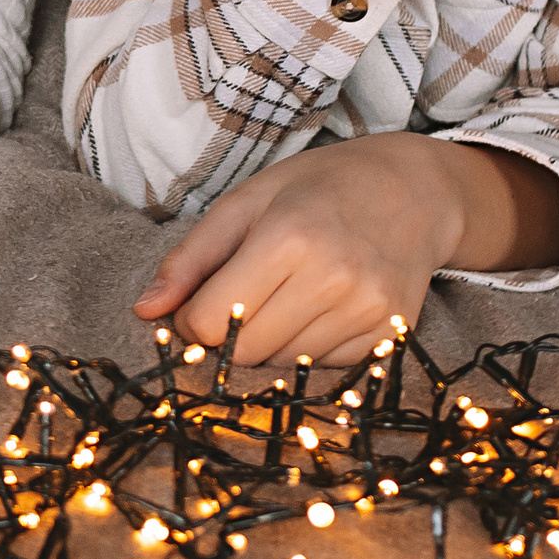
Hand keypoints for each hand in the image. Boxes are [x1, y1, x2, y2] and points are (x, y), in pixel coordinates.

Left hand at [131, 134, 558, 367]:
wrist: (415, 189)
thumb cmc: (318, 187)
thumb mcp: (246, 201)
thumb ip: (191, 257)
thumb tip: (144, 310)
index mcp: (288, 238)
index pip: (212, 322)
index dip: (193, 320)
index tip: (200, 302)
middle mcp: (333, 278)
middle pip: (246, 353)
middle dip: (229, 338)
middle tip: (241, 302)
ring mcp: (368, 310)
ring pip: (285, 369)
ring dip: (270, 347)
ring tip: (285, 300)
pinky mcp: (392, 334)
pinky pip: (327, 371)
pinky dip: (310, 351)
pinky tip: (319, 311)